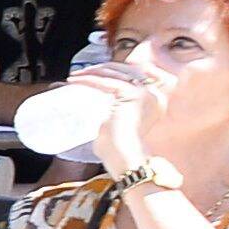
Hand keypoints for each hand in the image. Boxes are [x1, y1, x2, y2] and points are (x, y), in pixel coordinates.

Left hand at [74, 56, 160, 178]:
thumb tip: (97, 120)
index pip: (131, 77)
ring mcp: (145, 93)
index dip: (110, 72)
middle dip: (100, 69)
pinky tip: (76, 80)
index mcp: (153, 101)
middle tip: (80, 74)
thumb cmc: (119, 151)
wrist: (125, 159)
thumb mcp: (118, 127)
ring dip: (92, 71)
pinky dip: (89, 79)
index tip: (90, 75)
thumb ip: (113, 119)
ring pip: (115, 72)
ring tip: (75, 76)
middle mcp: (153, 94)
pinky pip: (107, 82)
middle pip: (124, 70)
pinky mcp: (133, 95)